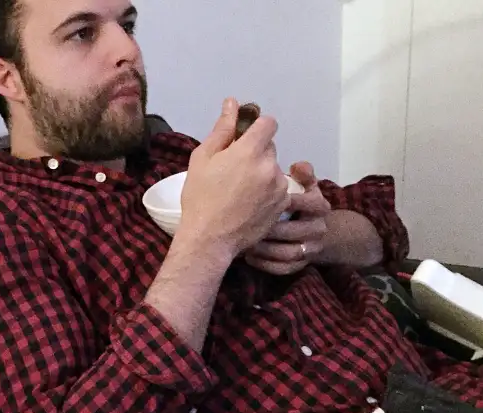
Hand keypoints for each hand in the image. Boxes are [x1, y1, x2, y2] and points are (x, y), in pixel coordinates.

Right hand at [178, 98, 290, 262]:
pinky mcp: (283, 204)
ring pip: (273, 169)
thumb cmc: (200, 197)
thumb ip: (221, 129)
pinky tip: (248, 204)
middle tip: (233, 170)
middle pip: (269, 147)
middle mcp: (269, 166)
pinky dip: (267, 192)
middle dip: (254, 153)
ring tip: (240, 191)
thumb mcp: (202, 159)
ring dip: (261, 173)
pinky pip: (278, 189)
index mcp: (249, 151)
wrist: (210, 238)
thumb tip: (232, 103)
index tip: (244, 137)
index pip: (268, 123)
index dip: (256, 127)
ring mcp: (279, 187)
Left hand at [245, 162, 330, 274]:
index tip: (266, 198)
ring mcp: (310, 250)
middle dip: (270, 227)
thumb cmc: (300, 202)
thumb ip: (302, 174)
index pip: (310, 203)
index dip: (289, 201)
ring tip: (244, 242)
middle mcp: (319, 229)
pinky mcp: (300, 265)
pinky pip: (283, 268)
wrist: (312, 229)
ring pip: (288, 252)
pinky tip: (249, 256)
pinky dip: (265, 264)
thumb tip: (298, 166)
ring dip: (265, 248)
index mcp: (320, 206)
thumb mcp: (304, 185)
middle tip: (246, 223)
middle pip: (295, 231)